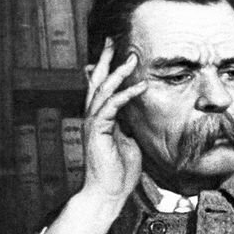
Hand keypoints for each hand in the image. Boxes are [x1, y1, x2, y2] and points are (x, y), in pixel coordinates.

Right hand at [81, 37, 147, 204]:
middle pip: (96, 82)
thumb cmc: (120, 172)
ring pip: (103, 90)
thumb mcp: (130, 143)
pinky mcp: (98, 131)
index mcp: (100, 120)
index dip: (107, 70)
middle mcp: (93, 118)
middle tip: (112, 40)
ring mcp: (93, 123)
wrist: (109, 193)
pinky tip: (140, 86)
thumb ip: (130, 126)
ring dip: (118, 72)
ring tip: (131, 58)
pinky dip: (126, 95)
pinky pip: (112, 107)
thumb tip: (136, 114)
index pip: (102, 89)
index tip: (115, 54)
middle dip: (105, 60)